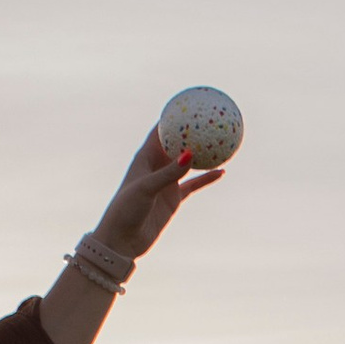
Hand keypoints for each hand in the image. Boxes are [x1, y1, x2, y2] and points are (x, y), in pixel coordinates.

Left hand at [97, 122, 223, 263]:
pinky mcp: (173, 199)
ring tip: (221, 141)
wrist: (122, 240)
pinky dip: (207, 178)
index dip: (173, 116)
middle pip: (177, 143)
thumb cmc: (126, 211)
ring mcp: (166, 182)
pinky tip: (222, 172)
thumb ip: (169, 173)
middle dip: (191, 131)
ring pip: (188, 163)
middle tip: (210, 117)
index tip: (188, 103)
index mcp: (144, 158)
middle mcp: (156, 167)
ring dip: (202, 153)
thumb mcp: (146, 189)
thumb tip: (191, 154)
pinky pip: (194, 185)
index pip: (160, 130)